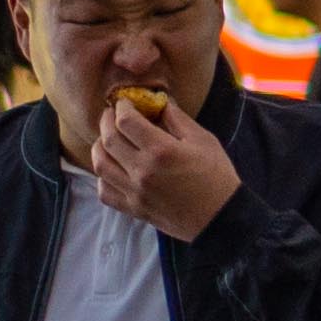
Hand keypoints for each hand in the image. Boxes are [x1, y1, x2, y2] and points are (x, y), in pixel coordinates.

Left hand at [90, 90, 240, 240]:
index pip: (126, 121)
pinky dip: (102, 178)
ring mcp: (135, 193)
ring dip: (99, 147)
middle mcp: (142, 171)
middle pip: (108, 140)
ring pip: (100, 165)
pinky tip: (112, 168)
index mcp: (161, 150)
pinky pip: (105, 192)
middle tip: (111, 115)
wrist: (221, 218)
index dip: (121, 107)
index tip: (123, 103)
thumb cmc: (216, 176)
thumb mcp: (203, 140)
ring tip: (107, 139)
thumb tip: (159, 102)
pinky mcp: (134, 209)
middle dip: (106, 121)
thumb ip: (177, 119)